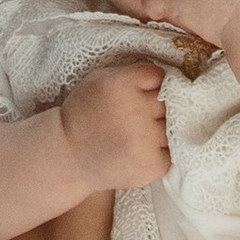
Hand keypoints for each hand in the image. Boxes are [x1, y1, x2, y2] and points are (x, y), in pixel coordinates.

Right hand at [57, 60, 168, 192]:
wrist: (67, 155)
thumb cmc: (85, 114)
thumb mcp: (99, 80)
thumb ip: (130, 74)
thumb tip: (167, 77)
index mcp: (122, 84)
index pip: (158, 76)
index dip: (150, 85)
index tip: (138, 94)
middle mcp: (136, 110)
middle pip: (168, 101)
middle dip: (156, 107)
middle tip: (136, 117)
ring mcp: (146, 139)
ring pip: (172, 126)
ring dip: (161, 130)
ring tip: (138, 135)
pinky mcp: (152, 164)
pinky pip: (172, 152)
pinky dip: (160, 152)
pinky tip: (140, 152)